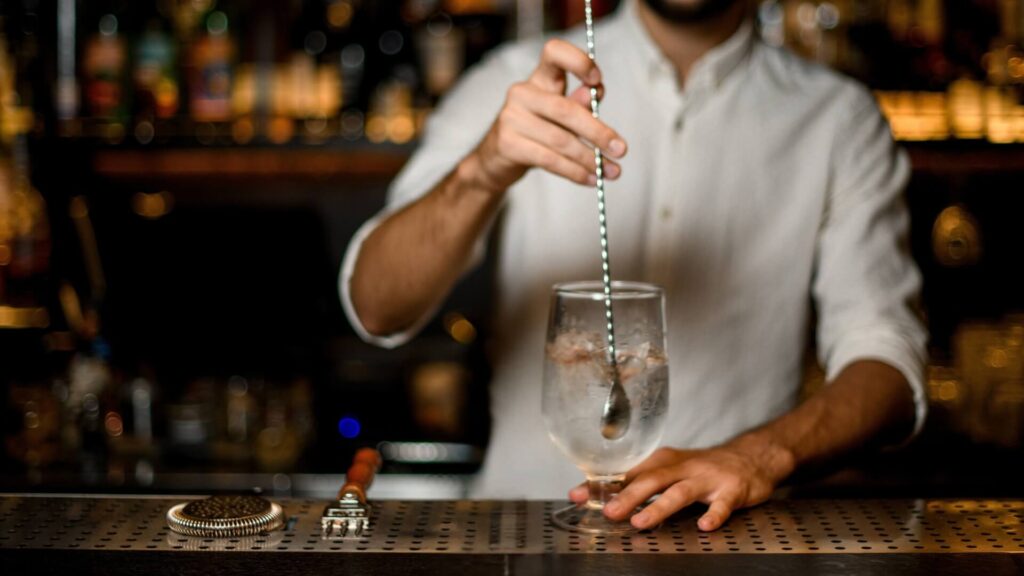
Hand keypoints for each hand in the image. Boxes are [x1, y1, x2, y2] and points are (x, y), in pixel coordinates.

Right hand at [469, 39, 627, 194]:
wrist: (496, 159)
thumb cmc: (537, 131)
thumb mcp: (560, 115)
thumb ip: (580, 104)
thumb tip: (596, 93)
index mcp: (539, 79)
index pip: (554, 53)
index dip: (578, 62)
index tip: (598, 82)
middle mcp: (522, 93)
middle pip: (566, 110)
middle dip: (598, 132)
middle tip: (622, 149)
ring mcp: (511, 118)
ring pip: (561, 140)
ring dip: (591, 159)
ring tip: (612, 172)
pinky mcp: (508, 144)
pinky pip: (549, 160)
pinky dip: (575, 172)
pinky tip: (592, 180)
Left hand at [568, 442, 793, 530]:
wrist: (751, 457)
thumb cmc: (703, 467)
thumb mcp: (671, 469)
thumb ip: (641, 482)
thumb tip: (603, 497)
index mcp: (663, 462)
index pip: (628, 473)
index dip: (602, 485)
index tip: (577, 494)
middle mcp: (682, 467)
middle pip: (651, 480)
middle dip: (627, 496)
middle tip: (608, 512)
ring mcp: (707, 478)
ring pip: (680, 492)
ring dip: (659, 507)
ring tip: (641, 521)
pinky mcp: (732, 490)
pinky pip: (722, 504)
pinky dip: (713, 514)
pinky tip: (704, 526)